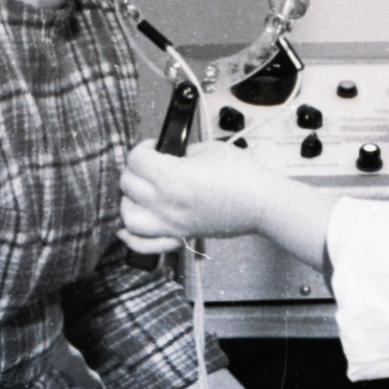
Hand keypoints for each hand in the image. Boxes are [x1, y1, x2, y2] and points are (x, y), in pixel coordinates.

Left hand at [120, 140, 284, 242]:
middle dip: (135, 168)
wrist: (262, 203)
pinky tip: (126, 230)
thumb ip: (185, 152)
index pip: (137, 159)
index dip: (143, 147)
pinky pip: (146, 244)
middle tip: (149, 162)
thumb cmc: (243, 176)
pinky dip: (131, 238)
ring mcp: (171, 223)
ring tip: (140, 190)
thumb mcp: (210, 149)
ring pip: (129, 216)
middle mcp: (166, 203)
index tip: (154, 145)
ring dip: (129, 200)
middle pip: (128, 183)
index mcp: (173, 177)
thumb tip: (174, 156)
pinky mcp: (180, 235)